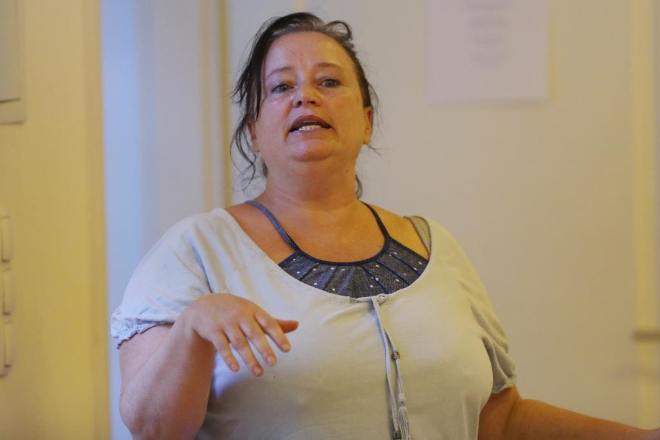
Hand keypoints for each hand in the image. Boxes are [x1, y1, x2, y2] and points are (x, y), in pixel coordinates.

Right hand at [182, 293, 297, 375]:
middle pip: (254, 334)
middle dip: (264, 349)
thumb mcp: (254, 313)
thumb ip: (274, 322)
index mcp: (253, 310)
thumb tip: (297, 324)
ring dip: (249, 359)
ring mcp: (226, 323)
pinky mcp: (213, 332)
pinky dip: (229, 358)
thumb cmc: (237, 311)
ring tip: (259, 373)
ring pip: (239, 343)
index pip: (268, 323)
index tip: (287, 350)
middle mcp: (240, 316)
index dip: (278, 335)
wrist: (205, 306)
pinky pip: (222, 347)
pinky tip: (236, 369)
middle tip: (273, 363)